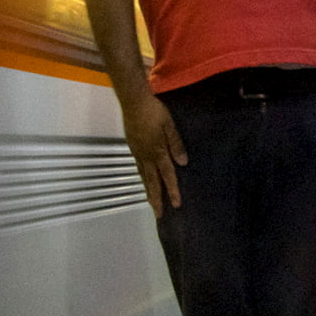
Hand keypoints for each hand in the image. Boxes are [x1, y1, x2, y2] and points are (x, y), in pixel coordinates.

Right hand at [121, 93, 186, 216]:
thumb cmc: (155, 111)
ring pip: (143, 176)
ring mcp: (137, 152)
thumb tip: (183, 163)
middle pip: (152, 182)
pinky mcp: (133, 147)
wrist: (133, 102)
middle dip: (156, 199)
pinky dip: (142, 178)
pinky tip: (144, 181)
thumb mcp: (170, 125)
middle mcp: (146, 156)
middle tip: (159, 214)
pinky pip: (138, 168)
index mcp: (158, 151)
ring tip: (151, 203)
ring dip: (148, 191)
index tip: (176, 205)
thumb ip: (176, 144)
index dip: (172, 190)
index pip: (167, 175)